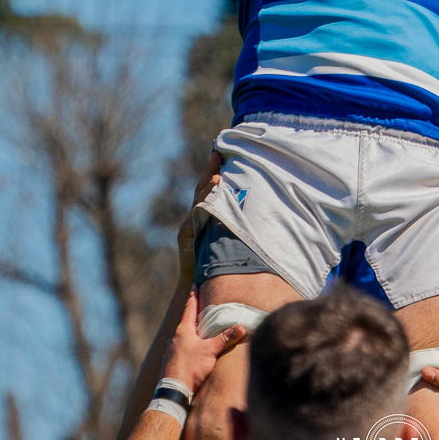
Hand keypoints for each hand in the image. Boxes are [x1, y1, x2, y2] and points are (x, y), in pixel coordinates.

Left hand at [163, 290, 246, 391]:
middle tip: (203, 308)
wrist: (173, 391)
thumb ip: (225, 338)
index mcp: (183, 330)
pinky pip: (182, 348)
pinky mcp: (171, 361)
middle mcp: (175, 338)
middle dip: (195, 315)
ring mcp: (171, 350)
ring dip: (192, 332)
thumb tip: (241, 327)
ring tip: (202, 331)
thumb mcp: (210, 351)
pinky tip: (195, 351)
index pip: (189, 307)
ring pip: (184, 336)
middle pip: (187, 322)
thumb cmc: (190, 368)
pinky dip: (189, 345)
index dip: (194, 295)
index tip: (194, 284)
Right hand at [177, 150, 223, 285]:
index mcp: (202, 216)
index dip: (213, 170)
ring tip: (216, 175)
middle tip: (217, 153)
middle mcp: (192, 217)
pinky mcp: (186, 236)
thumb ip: (231, 225)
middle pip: (201, 189)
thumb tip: (252, 211)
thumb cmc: (213, 265)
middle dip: (209, 170)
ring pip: (198, 202)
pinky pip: (195, 218)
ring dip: (207, 188)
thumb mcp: (224, 241)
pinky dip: (202, 207)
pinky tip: (208, 199)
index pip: (208, 189)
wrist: (195, 286)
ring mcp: (187, 226)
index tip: (220, 152)